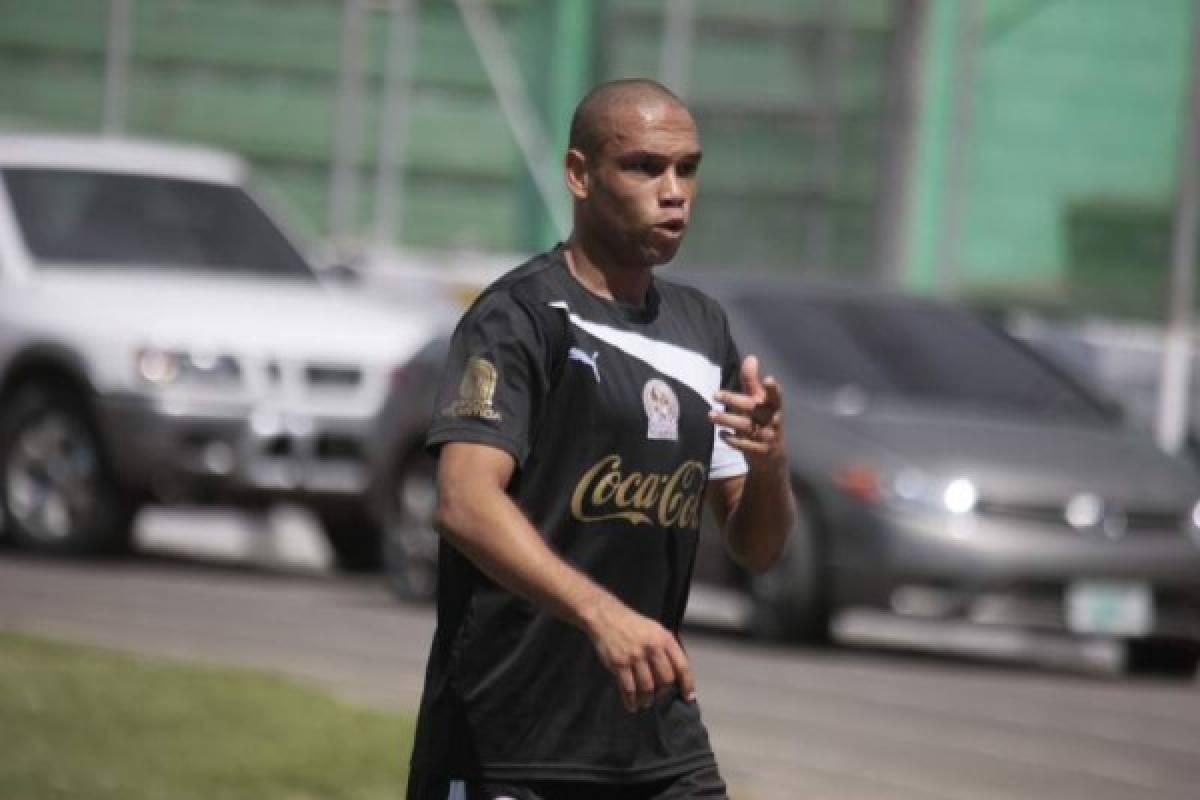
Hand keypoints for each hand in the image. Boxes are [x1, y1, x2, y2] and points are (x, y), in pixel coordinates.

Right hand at [584, 595, 695, 712]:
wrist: (606, 617)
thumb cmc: (632, 624)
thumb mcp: (655, 629)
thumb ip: (667, 648)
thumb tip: (678, 672)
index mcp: (664, 639)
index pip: (682, 666)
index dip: (687, 684)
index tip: (688, 696)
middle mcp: (652, 648)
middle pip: (665, 680)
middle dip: (664, 693)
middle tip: (660, 698)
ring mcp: (635, 657)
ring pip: (647, 687)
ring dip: (648, 700)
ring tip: (646, 703)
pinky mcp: (619, 663)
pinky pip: (628, 689)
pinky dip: (631, 701)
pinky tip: (632, 705)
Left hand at [709, 355, 785, 469]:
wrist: (772, 457)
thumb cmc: (762, 422)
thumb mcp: (759, 402)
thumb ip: (752, 382)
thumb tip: (751, 358)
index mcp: (773, 406)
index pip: (775, 396)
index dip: (773, 389)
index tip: (768, 379)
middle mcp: (772, 420)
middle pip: (753, 408)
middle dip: (734, 400)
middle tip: (714, 394)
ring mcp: (768, 437)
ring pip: (746, 427)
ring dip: (727, 420)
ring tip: (710, 415)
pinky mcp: (760, 451)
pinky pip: (746, 446)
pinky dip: (733, 440)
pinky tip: (720, 435)